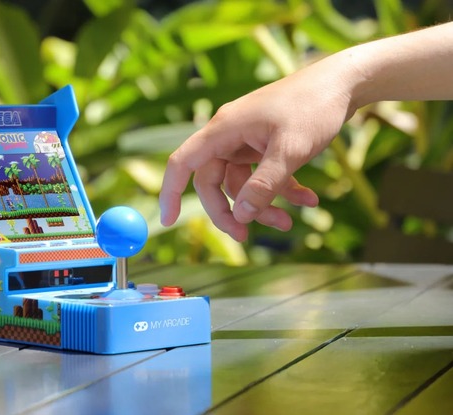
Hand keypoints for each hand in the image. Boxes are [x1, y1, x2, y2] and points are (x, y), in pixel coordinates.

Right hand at [159, 52, 358, 240]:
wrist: (345, 81)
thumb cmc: (315, 107)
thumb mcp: (290, 151)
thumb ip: (263, 186)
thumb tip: (240, 215)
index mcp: (223, 130)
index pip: (182, 163)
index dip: (170, 192)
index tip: (167, 221)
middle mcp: (230, 134)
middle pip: (212, 182)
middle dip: (229, 210)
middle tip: (245, 236)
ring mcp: (248, 139)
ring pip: (241, 183)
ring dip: (262, 205)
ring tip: (290, 221)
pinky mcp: (266, 143)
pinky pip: (263, 175)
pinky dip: (282, 191)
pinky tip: (308, 200)